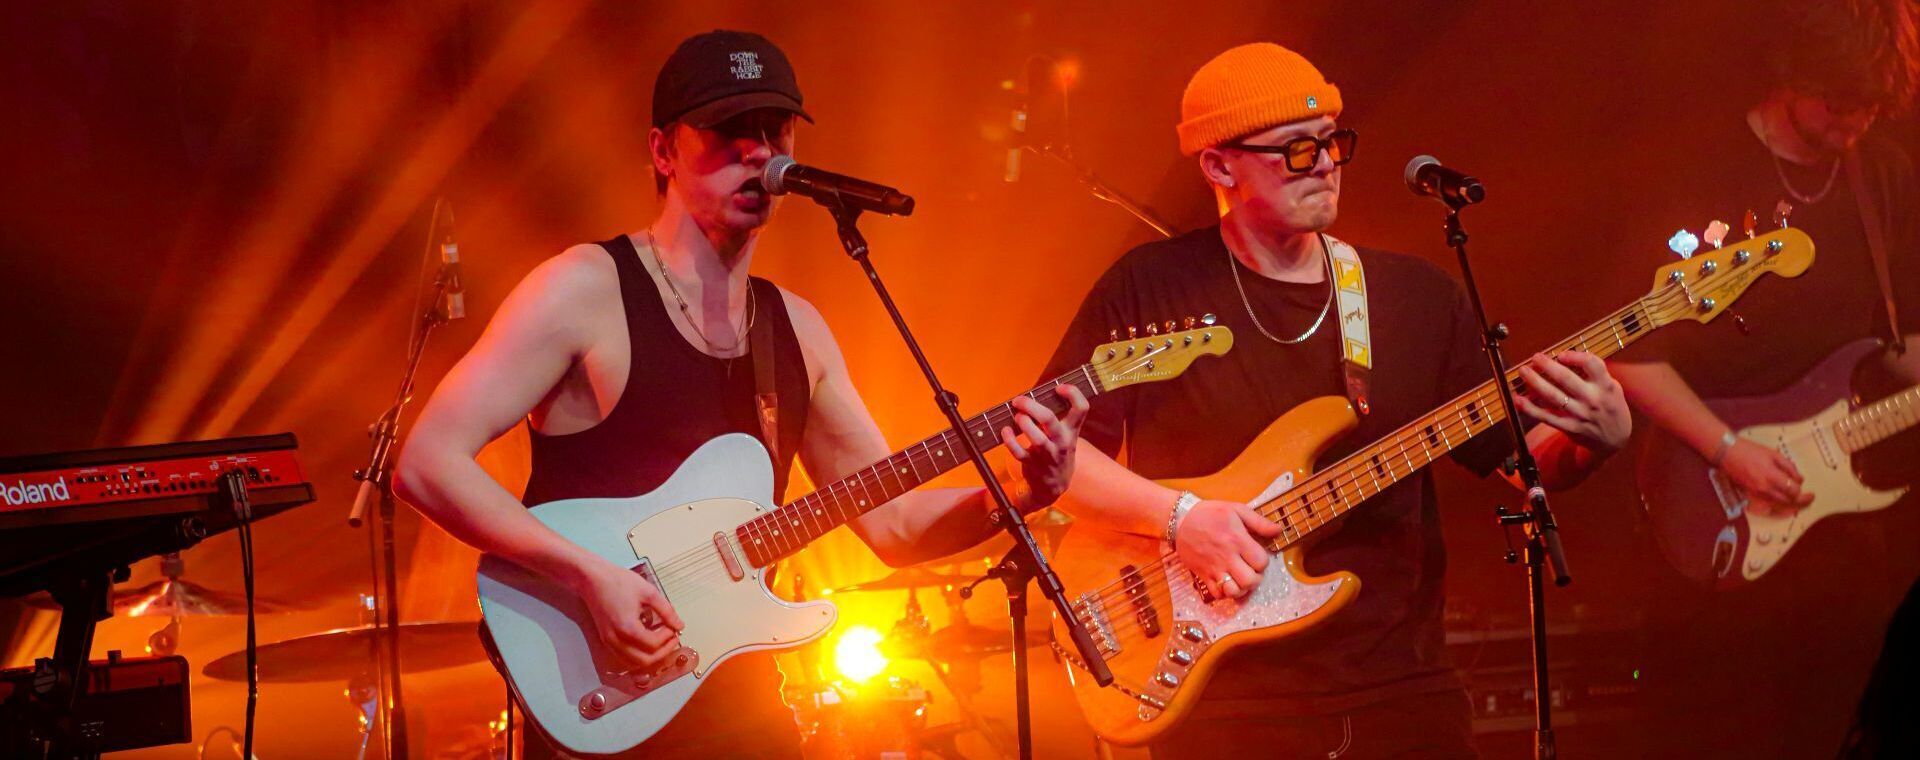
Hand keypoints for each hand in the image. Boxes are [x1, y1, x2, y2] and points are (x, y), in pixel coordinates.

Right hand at [577, 560, 685, 670]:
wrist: (592, 579)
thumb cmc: (618, 581)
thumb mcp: (648, 592)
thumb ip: (666, 611)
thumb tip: (679, 625)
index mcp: (627, 627)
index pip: (653, 644)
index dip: (668, 638)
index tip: (674, 627)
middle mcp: (616, 639)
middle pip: (645, 660)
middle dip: (663, 652)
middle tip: (672, 639)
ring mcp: (609, 642)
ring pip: (634, 663)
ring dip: (651, 657)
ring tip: (662, 642)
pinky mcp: (606, 640)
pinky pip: (625, 658)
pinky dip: (639, 656)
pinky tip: (647, 643)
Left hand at [1000, 384, 1089, 511]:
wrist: (1054, 485)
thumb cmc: (1057, 451)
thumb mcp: (1066, 436)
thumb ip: (1057, 417)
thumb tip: (1035, 396)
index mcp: (1071, 431)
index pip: (1081, 408)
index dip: (1073, 393)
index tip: (1059, 387)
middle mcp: (1061, 441)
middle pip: (1049, 419)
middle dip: (1031, 406)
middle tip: (1019, 400)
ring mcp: (1047, 454)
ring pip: (1036, 438)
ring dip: (1022, 423)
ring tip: (1016, 416)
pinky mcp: (1032, 464)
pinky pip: (1019, 452)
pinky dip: (1009, 440)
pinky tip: (1005, 431)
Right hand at [1175, 499, 1285, 599]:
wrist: (1180, 520)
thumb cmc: (1210, 513)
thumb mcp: (1236, 510)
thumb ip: (1259, 522)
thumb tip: (1278, 531)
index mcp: (1237, 540)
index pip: (1261, 562)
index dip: (1263, 562)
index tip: (1257, 556)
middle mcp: (1227, 557)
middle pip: (1250, 581)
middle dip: (1256, 579)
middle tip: (1251, 571)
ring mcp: (1214, 568)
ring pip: (1234, 591)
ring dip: (1241, 589)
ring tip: (1240, 579)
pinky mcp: (1202, 575)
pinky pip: (1217, 594)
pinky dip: (1225, 593)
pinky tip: (1227, 582)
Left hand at [1515, 351, 1629, 452]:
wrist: (1615, 440)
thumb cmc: (1611, 407)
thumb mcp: (1612, 388)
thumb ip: (1596, 374)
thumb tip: (1568, 358)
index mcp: (1606, 386)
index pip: (1592, 364)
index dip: (1575, 356)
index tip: (1561, 354)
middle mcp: (1593, 399)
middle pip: (1566, 378)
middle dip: (1548, 366)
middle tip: (1535, 357)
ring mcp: (1580, 414)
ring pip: (1553, 396)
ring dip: (1535, 382)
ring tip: (1523, 371)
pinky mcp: (1570, 427)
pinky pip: (1547, 417)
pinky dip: (1531, 409)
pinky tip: (1519, 400)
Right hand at [1719, 438, 1811, 508]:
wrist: (1728, 453)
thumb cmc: (1750, 451)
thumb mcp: (1773, 454)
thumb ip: (1789, 467)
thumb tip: (1799, 479)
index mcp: (1771, 476)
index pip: (1793, 491)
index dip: (1803, 493)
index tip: (1810, 492)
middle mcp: (1764, 489)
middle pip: (1788, 502)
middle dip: (1801, 502)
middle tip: (1810, 499)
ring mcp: (1756, 494)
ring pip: (1779, 507)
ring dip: (1793, 508)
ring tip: (1801, 506)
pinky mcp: (1750, 496)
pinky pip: (1767, 509)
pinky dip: (1779, 512)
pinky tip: (1786, 511)